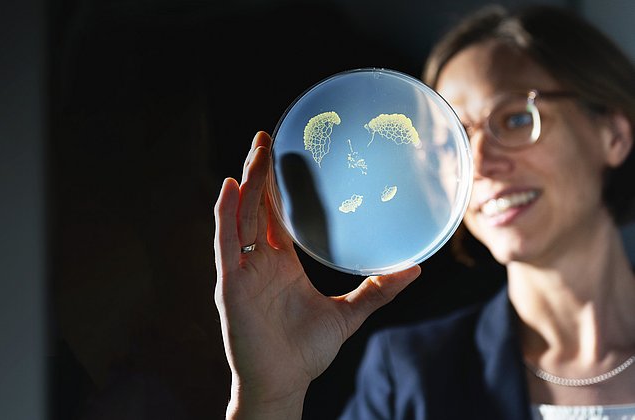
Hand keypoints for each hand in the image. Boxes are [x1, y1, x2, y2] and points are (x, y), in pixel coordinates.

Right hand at [214, 131, 419, 418]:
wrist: (284, 382)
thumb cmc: (307, 351)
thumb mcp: (348, 313)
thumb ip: (378, 290)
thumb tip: (416, 269)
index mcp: (282, 263)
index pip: (278, 215)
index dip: (280, 186)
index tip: (288, 155)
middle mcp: (260, 260)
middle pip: (258, 207)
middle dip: (261, 172)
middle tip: (268, 137)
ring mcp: (243, 269)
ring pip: (242, 216)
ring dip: (248, 183)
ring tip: (257, 151)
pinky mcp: (230, 283)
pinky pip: (225, 243)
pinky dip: (225, 215)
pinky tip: (230, 188)